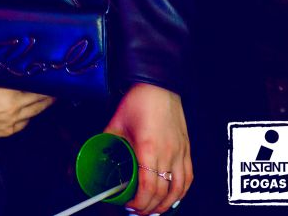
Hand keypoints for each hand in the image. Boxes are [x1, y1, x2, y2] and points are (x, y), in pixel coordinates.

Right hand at [0, 79, 54, 141]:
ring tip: (49, 99)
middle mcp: (14, 108)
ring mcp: (12, 122)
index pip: (35, 88)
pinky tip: (29, 112)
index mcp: (9, 93)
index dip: (46, 84)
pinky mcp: (7, 131)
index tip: (52, 78)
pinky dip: (28, 116)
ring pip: (34, 113)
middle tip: (57, 89)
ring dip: (43, 106)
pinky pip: (24, 123)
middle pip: (39, 101)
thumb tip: (4, 68)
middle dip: (50, 96)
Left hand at [104, 83, 191, 214]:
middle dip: (150, 207)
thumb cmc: (139, 101)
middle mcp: (168, 153)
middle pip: (163, 192)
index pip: (148, 186)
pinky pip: (188, 177)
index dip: (139, 201)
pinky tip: (174, 196)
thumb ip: (108, 141)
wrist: (159, 86)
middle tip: (139, 212)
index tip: (130, 206)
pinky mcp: (187, 149)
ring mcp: (180, 152)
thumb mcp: (116, 122)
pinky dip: (182, 191)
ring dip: (167, 203)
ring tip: (155, 209)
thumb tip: (98, 154)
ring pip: (179, 188)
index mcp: (148, 148)